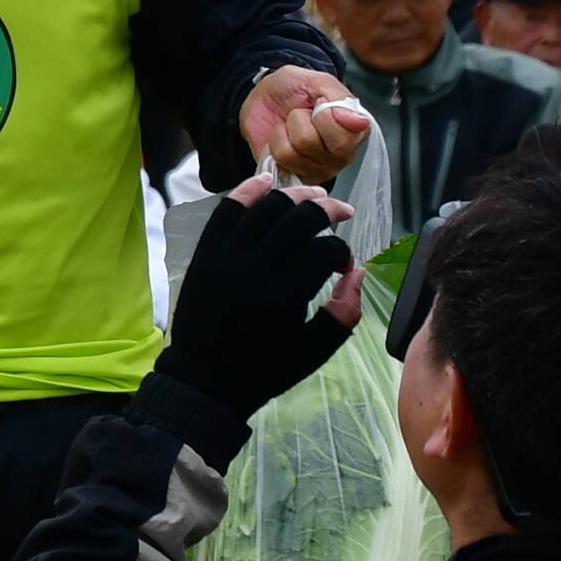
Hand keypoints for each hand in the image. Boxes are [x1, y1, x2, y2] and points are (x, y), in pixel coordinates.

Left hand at [150, 176, 364, 437]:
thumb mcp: (313, 352)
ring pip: (265, 207)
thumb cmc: (264, 369)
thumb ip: (343, 314)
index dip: (342, 253)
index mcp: (284, 295)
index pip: (324, 251)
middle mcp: (254, 268)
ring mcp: (225, 256)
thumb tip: (357, 273)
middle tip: (342, 213)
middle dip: (327, 210)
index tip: (343, 266)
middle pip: (298, 218)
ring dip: (294, 195)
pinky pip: (226, 211)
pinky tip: (268, 181)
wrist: (203, 379)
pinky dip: (248, 191)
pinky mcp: (205, 253)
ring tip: (314, 196)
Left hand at [240, 65, 372, 185]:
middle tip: (301, 114)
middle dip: (298, 121)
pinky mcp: (296, 178)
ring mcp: (319, 170)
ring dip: (284, 132)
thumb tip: (360, 122)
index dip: (322, 115)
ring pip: (291, 153)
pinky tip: (283, 140)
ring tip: (290, 126)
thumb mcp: (318, 82)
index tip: (318, 103)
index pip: (342, 137)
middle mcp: (342, 156)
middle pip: (310, 144)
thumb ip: (339, 99)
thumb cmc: (295, 90)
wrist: (267, 98)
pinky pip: (278, 162)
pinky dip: (273, 145)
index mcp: (356, 132)